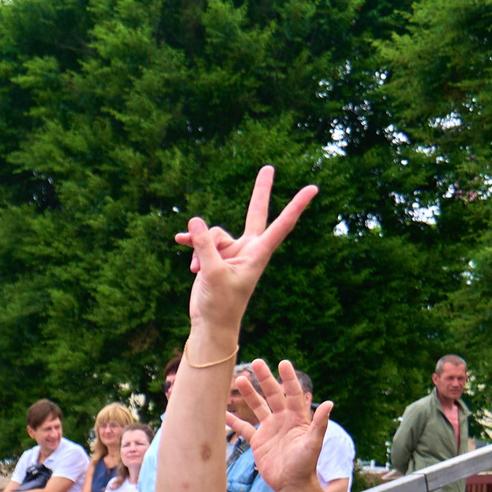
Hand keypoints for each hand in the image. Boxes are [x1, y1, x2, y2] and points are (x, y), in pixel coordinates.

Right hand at [176, 166, 317, 335]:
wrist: (211, 324)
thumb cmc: (221, 303)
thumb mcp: (211, 272)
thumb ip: (205, 245)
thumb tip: (194, 221)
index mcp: (258, 253)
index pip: (281, 224)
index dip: (296, 206)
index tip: (313, 189)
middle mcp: (247, 248)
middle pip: (255, 213)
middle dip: (260, 191)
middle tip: (269, 168)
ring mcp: (231, 252)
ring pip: (214, 233)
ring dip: (200, 246)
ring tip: (195, 268)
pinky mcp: (215, 257)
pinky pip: (202, 241)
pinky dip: (192, 243)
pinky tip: (178, 242)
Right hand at [228, 360, 332, 491]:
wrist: (292, 485)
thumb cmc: (305, 465)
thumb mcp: (313, 443)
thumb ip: (320, 424)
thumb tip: (330, 403)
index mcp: (297, 418)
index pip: (292, 394)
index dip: (288, 379)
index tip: (283, 363)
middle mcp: (283, 420)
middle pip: (273, 395)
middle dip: (265, 378)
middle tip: (257, 363)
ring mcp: (269, 430)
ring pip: (258, 407)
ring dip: (249, 394)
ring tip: (240, 379)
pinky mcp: (258, 442)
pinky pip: (245, 428)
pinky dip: (234, 421)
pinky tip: (224, 413)